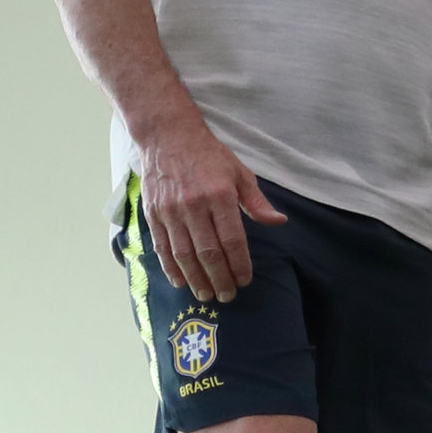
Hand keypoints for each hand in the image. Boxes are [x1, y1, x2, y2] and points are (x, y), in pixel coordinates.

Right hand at [138, 123, 284, 301]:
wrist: (167, 136)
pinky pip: (162, 247)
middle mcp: (194, 205)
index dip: (239, 264)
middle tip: (227, 296)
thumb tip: (279, 222)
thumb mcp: (240, 173)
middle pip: (208, 252)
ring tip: (206, 295)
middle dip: (219, 278)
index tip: (245, 280)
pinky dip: (170, 267)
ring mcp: (170, 211)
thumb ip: (257, 201)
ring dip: (195, 278)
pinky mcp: (153, 213)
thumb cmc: (209, 155)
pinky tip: (180, 281)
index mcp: (220, 196)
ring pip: (183, 254)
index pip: (232, 239)